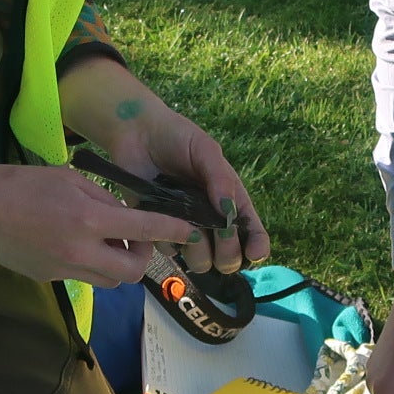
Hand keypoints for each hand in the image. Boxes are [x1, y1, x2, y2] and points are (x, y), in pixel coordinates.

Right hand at [0, 160, 196, 288]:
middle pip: (133, 271)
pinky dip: (89, 264)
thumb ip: (105, 199)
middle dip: (143, 257)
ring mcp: (65, 270)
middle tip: (135, 238)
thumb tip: (127, 217)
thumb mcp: (72, 178)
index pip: (144, 228)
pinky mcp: (50, 279)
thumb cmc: (26, 183)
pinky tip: (73, 244)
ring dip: (117, 264)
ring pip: (110, 280)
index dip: (173, 231)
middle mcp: (81, 251)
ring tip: (104, 241)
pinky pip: (83, 277)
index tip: (191, 231)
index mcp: (90, 219)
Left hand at [59, 57, 267, 275]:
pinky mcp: (159, 228)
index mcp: (228, 198)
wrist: (136, 133)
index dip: (256, 245)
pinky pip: (169, 249)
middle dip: (228, 254)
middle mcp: (210, 218)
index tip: (255, 254)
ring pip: (200, 261)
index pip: (251, 230)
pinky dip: (168, 240)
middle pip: (228, 255)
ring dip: (199, 253)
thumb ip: (219, 177)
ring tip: (191, 230)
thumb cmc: (177, 137)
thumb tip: (228, 211)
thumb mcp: (204, 149)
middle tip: (221, 237)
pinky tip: (163, 217)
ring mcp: (185, 226)